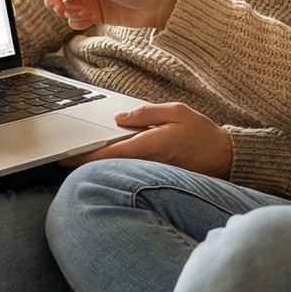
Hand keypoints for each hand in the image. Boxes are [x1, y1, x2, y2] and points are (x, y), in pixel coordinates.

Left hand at [59, 102, 232, 175]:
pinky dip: (117, 171)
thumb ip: (146, 113)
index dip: (84, 156)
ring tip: (82, 160)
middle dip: (86, 164)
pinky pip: (132, 176)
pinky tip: (109, 165)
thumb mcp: (176, 111)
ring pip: (119, 173)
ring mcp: (153, 174)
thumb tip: (120, 118)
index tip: (65, 158)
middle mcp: (148, 163)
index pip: (109, 154)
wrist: (226, 158)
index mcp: (150, 145)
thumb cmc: (202, 133)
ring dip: (100, 168)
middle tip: (65, 160)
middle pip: (109, 167)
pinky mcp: (158, 179)